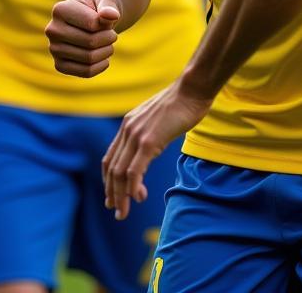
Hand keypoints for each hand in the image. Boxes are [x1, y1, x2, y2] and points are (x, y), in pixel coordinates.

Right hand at [45, 0, 120, 77]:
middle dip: (109, 39)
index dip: (107, 24)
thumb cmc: (97, 10)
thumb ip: (109, 7)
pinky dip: (101, 66)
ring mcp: (53, 49)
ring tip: (108, 45)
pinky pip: (86, 72)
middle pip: (91, 42)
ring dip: (107, 51)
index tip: (107, 21)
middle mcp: (52, 30)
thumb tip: (112, 15)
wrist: (88, 23)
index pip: (93, 24)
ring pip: (89, 58)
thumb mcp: (104, 2)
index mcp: (60, 10)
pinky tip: (104, 58)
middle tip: (112, 35)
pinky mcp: (59, 65)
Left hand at [102, 79, 212, 219]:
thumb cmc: (183, 103)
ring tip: (124, 212)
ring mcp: (136, 135)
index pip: (110, 157)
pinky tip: (139, 197)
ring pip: (120, 173)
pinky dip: (133, 188)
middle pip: (112, 169)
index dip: (108, 180)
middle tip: (117, 210)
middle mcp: (128, 130)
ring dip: (120, 196)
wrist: (192, 89)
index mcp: (128, 124)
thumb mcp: (159, 118)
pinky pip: (134, 171)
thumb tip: (154, 143)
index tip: (112, 195)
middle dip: (112, 193)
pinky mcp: (148, 141)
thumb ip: (151, 130)